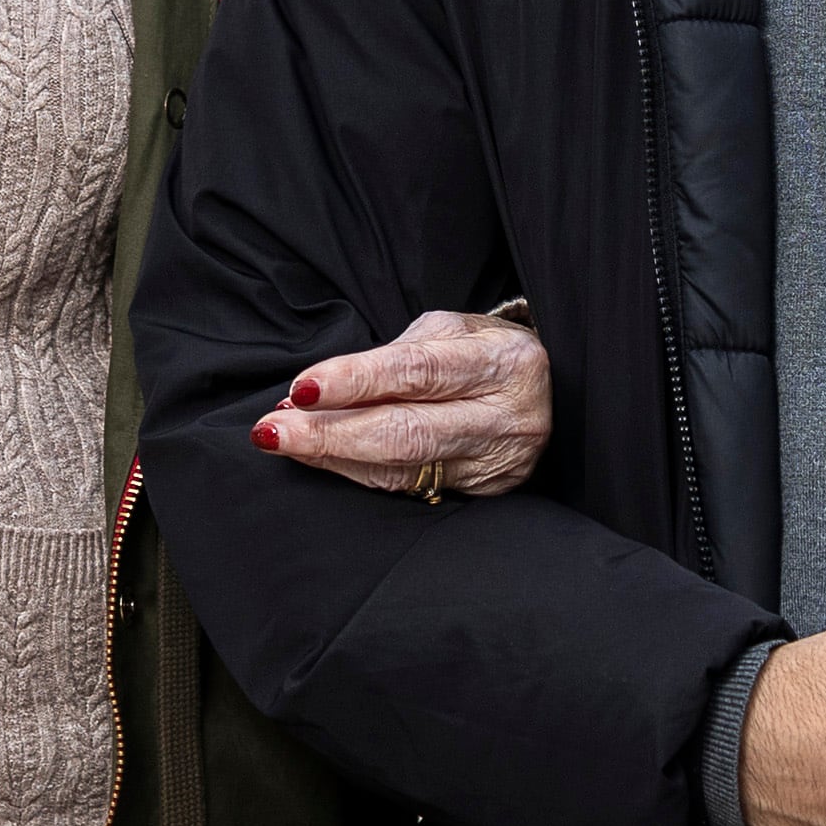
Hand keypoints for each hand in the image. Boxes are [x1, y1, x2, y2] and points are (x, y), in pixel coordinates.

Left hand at [250, 308, 549, 496]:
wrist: (553, 392)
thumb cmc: (484, 352)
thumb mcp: (450, 333)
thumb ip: (390, 358)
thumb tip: (311, 392)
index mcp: (503, 362)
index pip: (418, 372)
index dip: (356, 381)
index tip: (301, 389)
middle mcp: (507, 417)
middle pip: (407, 433)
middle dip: (330, 434)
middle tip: (272, 429)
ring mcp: (499, 462)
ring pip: (402, 469)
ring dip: (334, 457)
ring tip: (284, 440)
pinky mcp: (487, 492)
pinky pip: (410, 489)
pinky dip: (359, 472)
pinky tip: (324, 457)